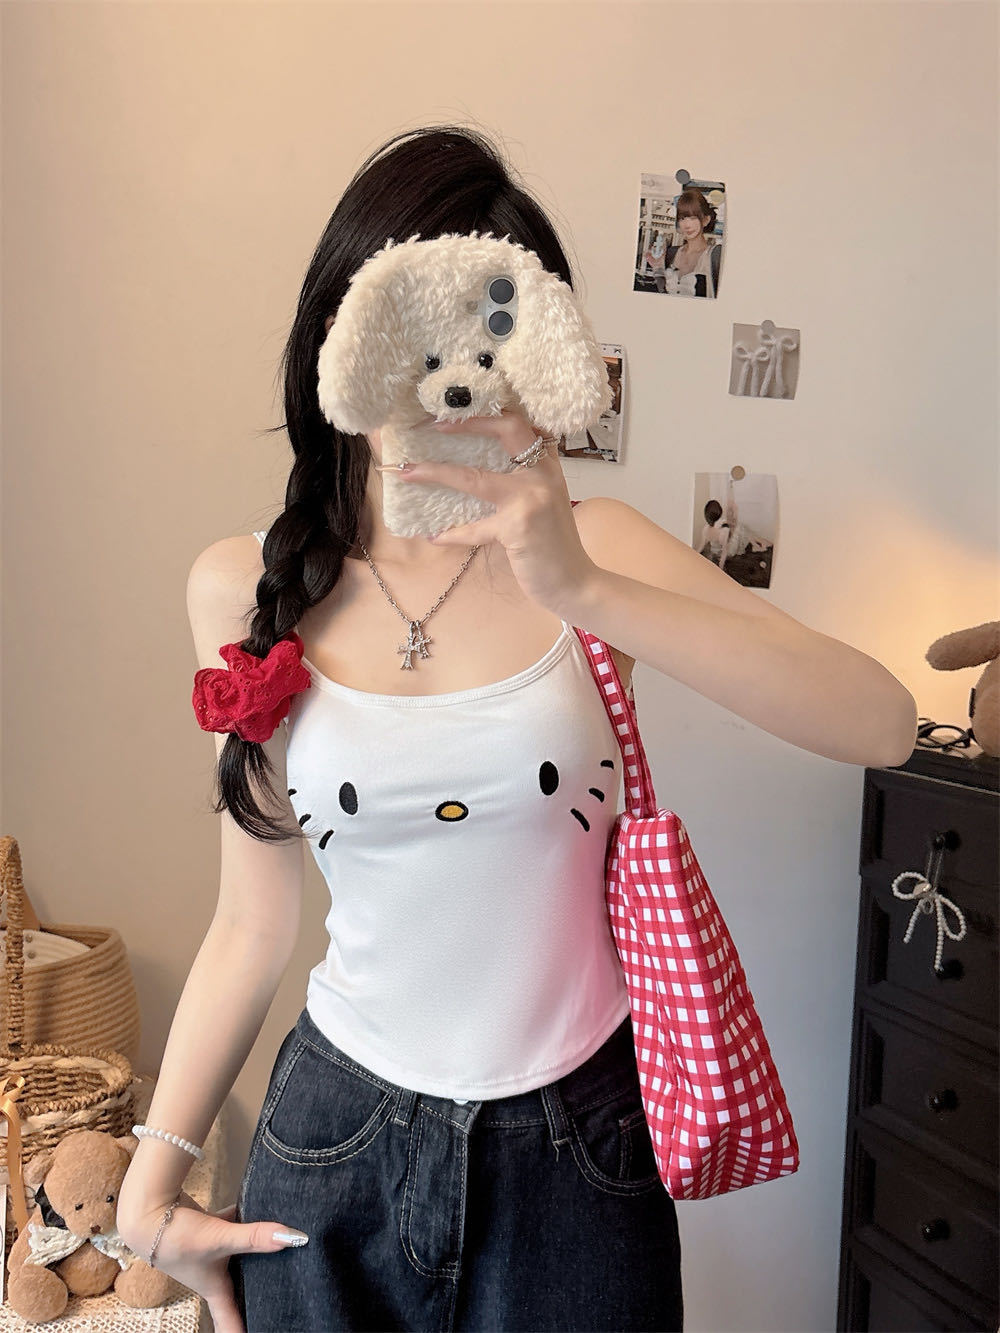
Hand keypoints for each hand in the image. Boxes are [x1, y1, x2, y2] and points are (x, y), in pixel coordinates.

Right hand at [120, 1191, 306, 1332]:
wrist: (147, 1211)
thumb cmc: (178, 1236)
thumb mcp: (219, 1238)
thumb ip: (255, 1237)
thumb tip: (294, 1237)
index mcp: (212, 1288)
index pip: (229, 1320)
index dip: (241, 1331)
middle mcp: (210, 1273)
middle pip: (236, 1288)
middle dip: (253, 1293)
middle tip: (274, 1297)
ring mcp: (206, 1250)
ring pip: (236, 1253)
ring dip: (252, 1252)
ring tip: (277, 1251)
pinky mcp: (204, 1227)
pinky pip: (230, 1226)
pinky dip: (243, 1219)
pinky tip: (260, 1206)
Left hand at [392, 409, 598, 616]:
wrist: (576, 583)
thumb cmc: (554, 546)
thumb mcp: (546, 504)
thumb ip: (523, 483)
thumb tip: (477, 473)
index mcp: (547, 466)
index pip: (522, 424)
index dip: (488, 414)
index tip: (457, 414)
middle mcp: (542, 475)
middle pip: (507, 428)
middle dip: (466, 423)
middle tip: (433, 425)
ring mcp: (530, 499)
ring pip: (473, 478)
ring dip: (435, 473)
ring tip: (408, 472)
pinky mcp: (517, 527)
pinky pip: (472, 528)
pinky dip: (450, 534)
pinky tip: (435, 536)